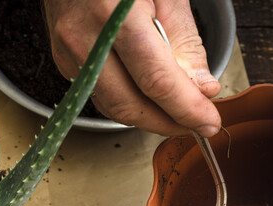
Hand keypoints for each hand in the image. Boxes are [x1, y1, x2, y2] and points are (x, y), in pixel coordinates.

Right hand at [43, 0, 220, 135]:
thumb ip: (184, 42)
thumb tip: (201, 88)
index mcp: (116, 14)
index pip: (156, 80)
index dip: (186, 108)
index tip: (208, 122)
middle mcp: (85, 39)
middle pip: (130, 105)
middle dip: (167, 122)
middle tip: (195, 124)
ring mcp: (69, 54)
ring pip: (112, 107)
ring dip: (148, 118)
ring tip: (175, 113)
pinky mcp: (64, 62)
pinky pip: (99, 95)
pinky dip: (127, 102)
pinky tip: (147, 98)